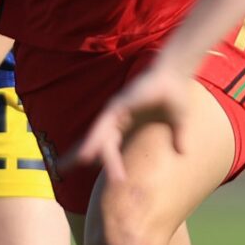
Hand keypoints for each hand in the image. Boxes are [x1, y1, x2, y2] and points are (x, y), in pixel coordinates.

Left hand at [67, 59, 192, 188]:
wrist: (176, 75)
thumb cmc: (175, 94)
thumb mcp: (177, 122)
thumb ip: (177, 138)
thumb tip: (184, 153)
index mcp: (127, 123)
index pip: (108, 143)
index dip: (98, 156)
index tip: (86, 168)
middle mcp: (117, 117)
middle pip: (94, 140)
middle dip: (78, 154)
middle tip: (60, 167)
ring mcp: (116, 111)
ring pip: (98, 137)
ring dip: (87, 151)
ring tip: (75, 164)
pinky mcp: (119, 106)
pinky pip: (104, 127)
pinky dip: (95, 140)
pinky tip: (88, 153)